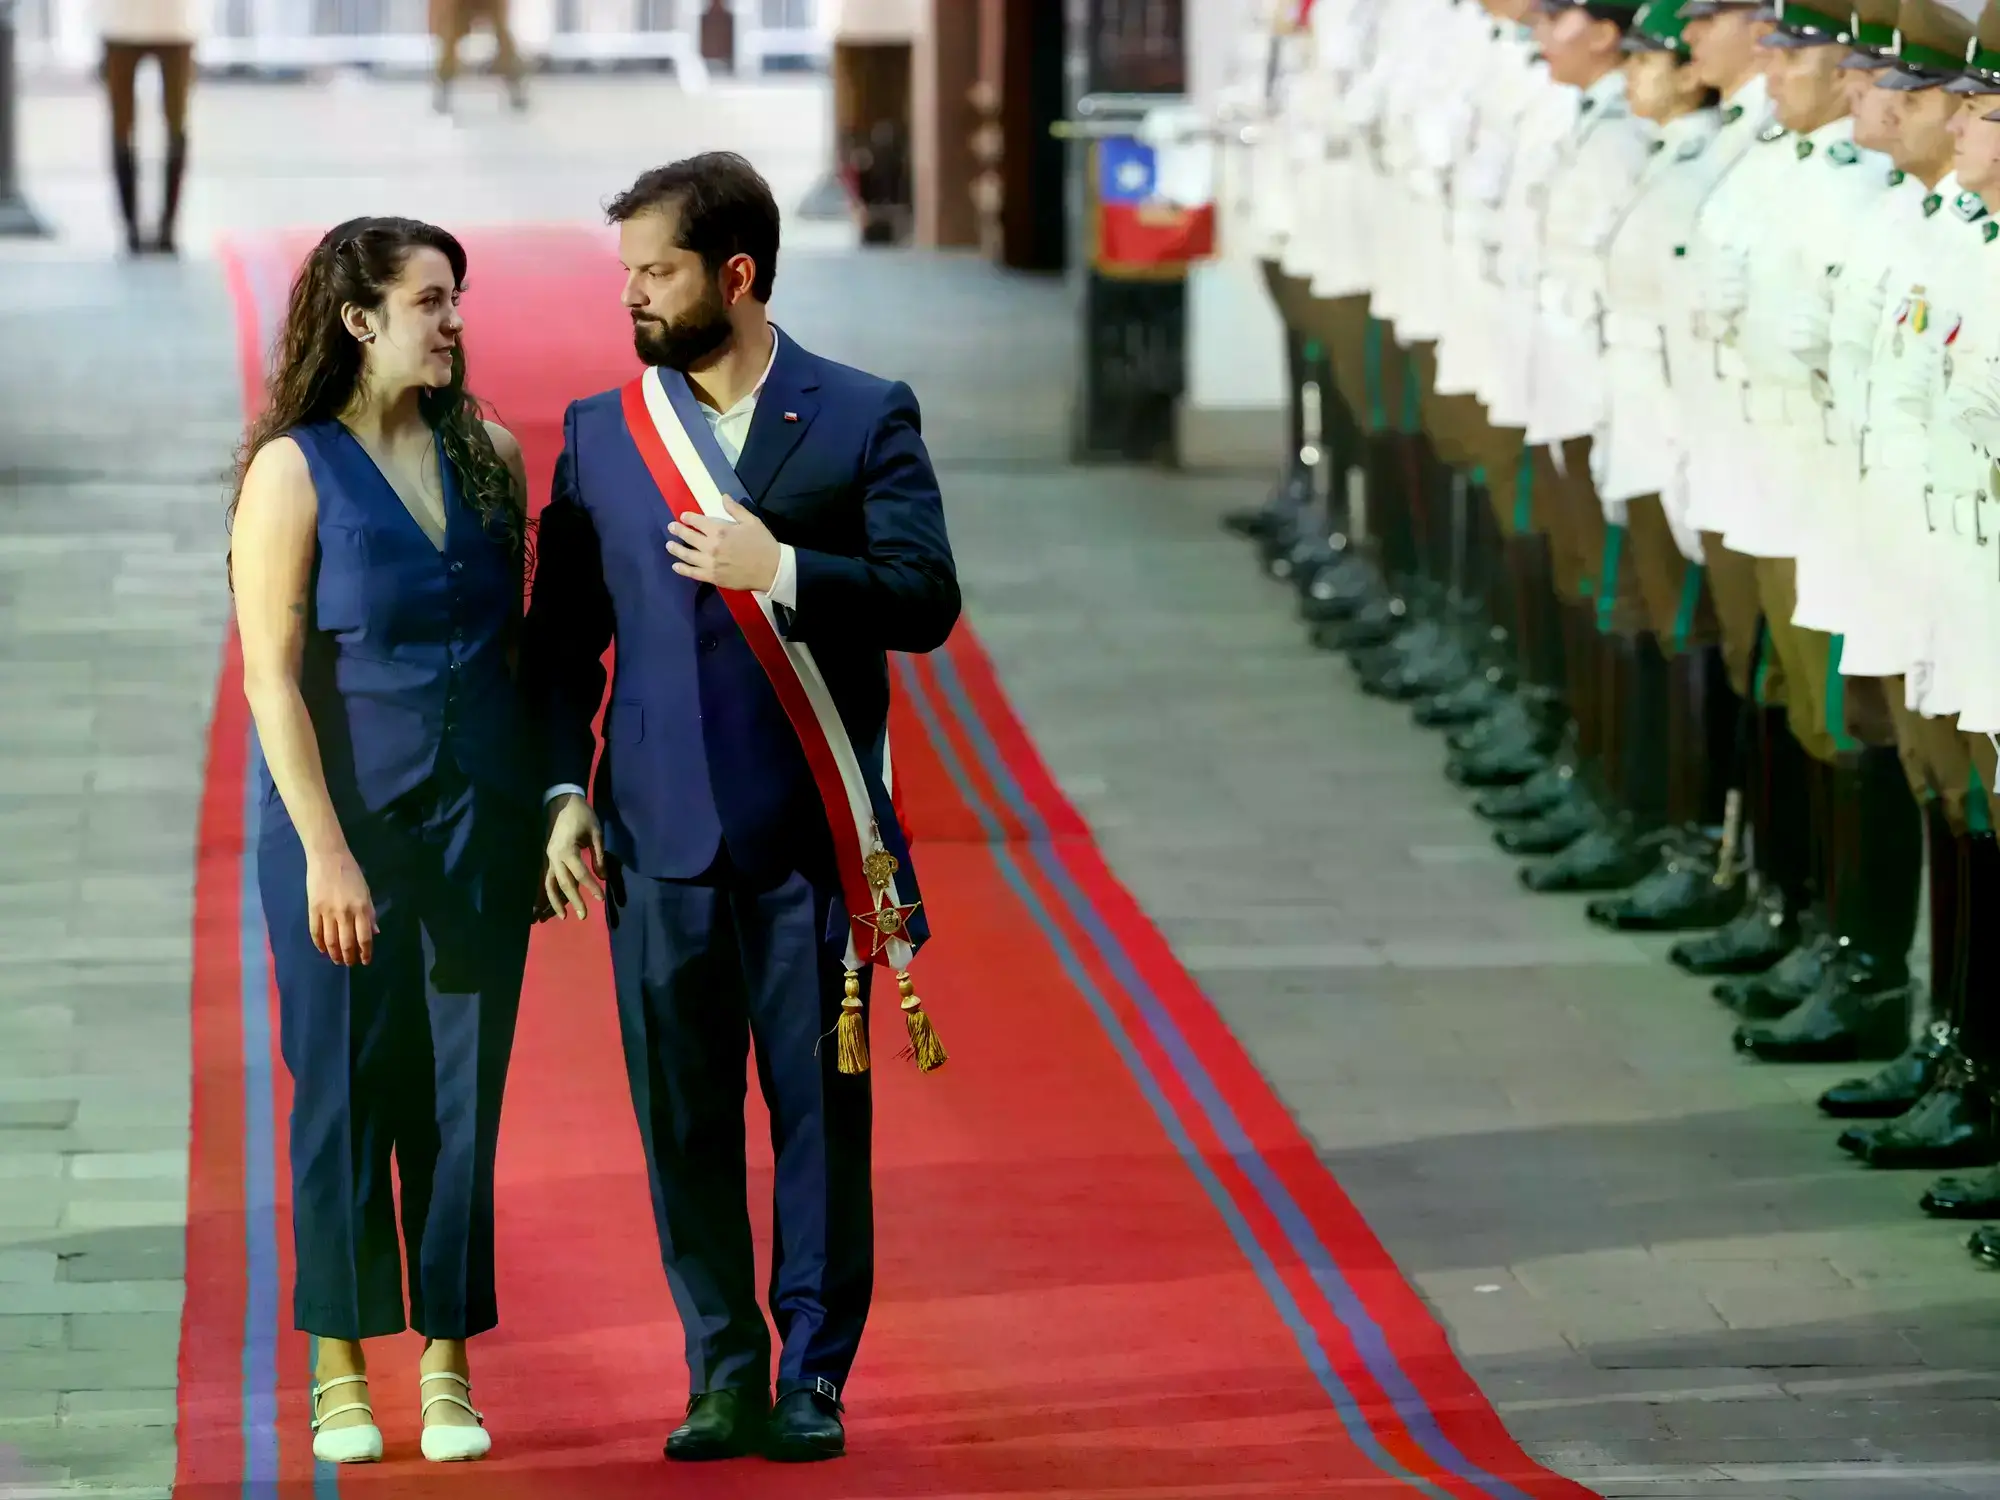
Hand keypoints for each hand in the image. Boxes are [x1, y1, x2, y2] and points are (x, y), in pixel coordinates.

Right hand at [306, 848, 375, 965]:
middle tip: (350, 963)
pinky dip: (319, 944)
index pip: (365, 938)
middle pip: (347, 943)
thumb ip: (370, 914)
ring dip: (334, 954)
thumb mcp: (366, 893)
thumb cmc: (351, 874)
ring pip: (330, 941)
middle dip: (349, 957)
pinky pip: (315, 932)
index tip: (365, 961)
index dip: (365, 953)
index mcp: (362, 908)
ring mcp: (328, 912)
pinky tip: (323, 949)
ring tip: (337, 960)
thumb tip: (375, 933)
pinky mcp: (313, 909)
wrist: (329, 858)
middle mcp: (345, 913)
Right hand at [542, 794, 605, 920]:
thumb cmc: (581, 815)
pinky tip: (555, 902)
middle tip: (583, 916)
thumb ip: (599, 856)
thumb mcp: (595, 833)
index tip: (600, 899)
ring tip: (563, 916)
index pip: (581, 874)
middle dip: (574, 900)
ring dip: (555, 901)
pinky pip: (548, 878)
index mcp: (567, 850)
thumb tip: (603, 877)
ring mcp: (549, 858)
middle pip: (564, 883)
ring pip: (550, 884)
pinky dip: (550, 891)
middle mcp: (555, 857)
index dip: (591, 887)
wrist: (562, 801)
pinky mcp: (548, 857)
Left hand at [665, 497, 780, 591]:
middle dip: (678, 531)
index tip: (683, 516)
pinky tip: (676, 566)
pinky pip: (693, 573)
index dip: (689, 518)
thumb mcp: (751, 521)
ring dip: (676, 549)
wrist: (772, 569)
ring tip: (669, 545)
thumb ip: (735, 509)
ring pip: (687, 555)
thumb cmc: (762, 543)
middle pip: (689, 537)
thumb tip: (723, 496)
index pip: (698, 522)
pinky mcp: (713, 577)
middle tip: (671, 527)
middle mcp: (711, 546)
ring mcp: (710, 563)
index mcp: (720, 530)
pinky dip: (683, 569)